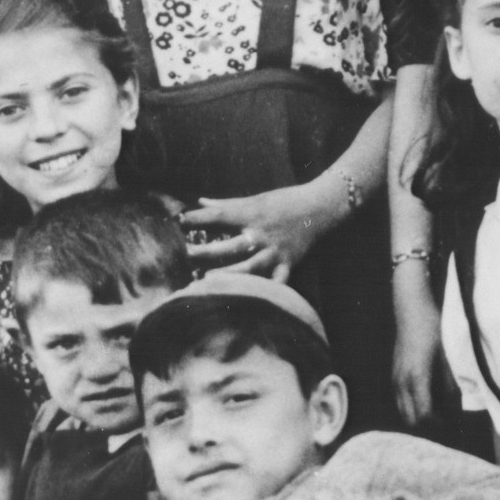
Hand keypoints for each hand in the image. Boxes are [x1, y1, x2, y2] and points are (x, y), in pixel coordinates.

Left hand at [183, 183, 336, 280]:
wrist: (320, 207)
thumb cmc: (284, 201)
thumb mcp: (255, 199)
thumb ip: (226, 204)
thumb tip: (199, 201)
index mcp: (252, 214)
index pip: (220, 215)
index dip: (198, 218)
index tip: (179, 221)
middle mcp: (262, 234)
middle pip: (231, 245)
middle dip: (207, 251)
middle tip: (186, 255)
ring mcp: (275, 251)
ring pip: (250, 267)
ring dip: (229, 274)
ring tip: (207, 279)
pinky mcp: (288, 263)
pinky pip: (277, 281)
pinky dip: (267, 292)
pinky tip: (250, 300)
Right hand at [392, 280, 441, 425]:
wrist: (411, 307)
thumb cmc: (432, 327)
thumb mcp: (446, 353)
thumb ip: (450, 380)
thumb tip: (456, 402)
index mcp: (417, 377)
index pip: (424, 414)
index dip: (439, 423)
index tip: (453, 422)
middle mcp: (402, 381)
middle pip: (410, 419)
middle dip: (428, 424)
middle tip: (446, 420)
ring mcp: (395, 377)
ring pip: (403, 410)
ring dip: (418, 415)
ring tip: (437, 410)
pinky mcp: (394, 372)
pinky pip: (400, 399)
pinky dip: (411, 405)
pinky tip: (426, 397)